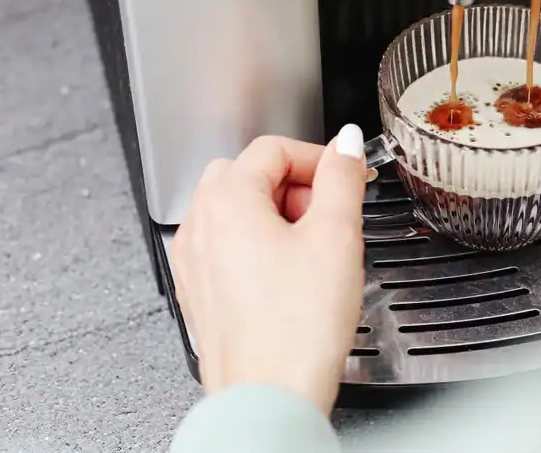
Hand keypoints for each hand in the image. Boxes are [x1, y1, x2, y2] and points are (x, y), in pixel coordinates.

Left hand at [170, 125, 366, 413]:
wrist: (270, 396)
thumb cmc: (295, 327)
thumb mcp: (336, 236)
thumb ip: (341, 179)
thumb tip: (346, 144)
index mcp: (227, 201)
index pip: (273, 149)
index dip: (318, 158)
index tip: (346, 177)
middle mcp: (199, 227)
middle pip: (246, 174)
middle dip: (292, 184)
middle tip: (328, 212)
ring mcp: (194, 263)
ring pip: (233, 211)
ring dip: (274, 214)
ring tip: (312, 247)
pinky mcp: (201, 294)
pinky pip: (227, 249)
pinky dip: (258, 246)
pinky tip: (291, 276)